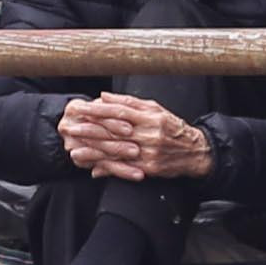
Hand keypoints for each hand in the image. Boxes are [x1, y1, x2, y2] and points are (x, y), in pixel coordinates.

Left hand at [56, 93, 214, 182]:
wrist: (195, 152)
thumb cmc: (171, 127)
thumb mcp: (154, 108)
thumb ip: (128, 102)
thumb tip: (103, 95)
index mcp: (149, 117)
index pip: (119, 112)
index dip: (97, 110)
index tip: (80, 108)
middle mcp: (149, 134)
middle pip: (114, 132)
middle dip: (89, 130)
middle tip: (69, 128)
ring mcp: (149, 153)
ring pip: (116, 151)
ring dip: (93, 151)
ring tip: (74, 149)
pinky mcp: (149, 168)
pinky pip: (125, 168)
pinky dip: (107, 167)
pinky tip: (92, 167)